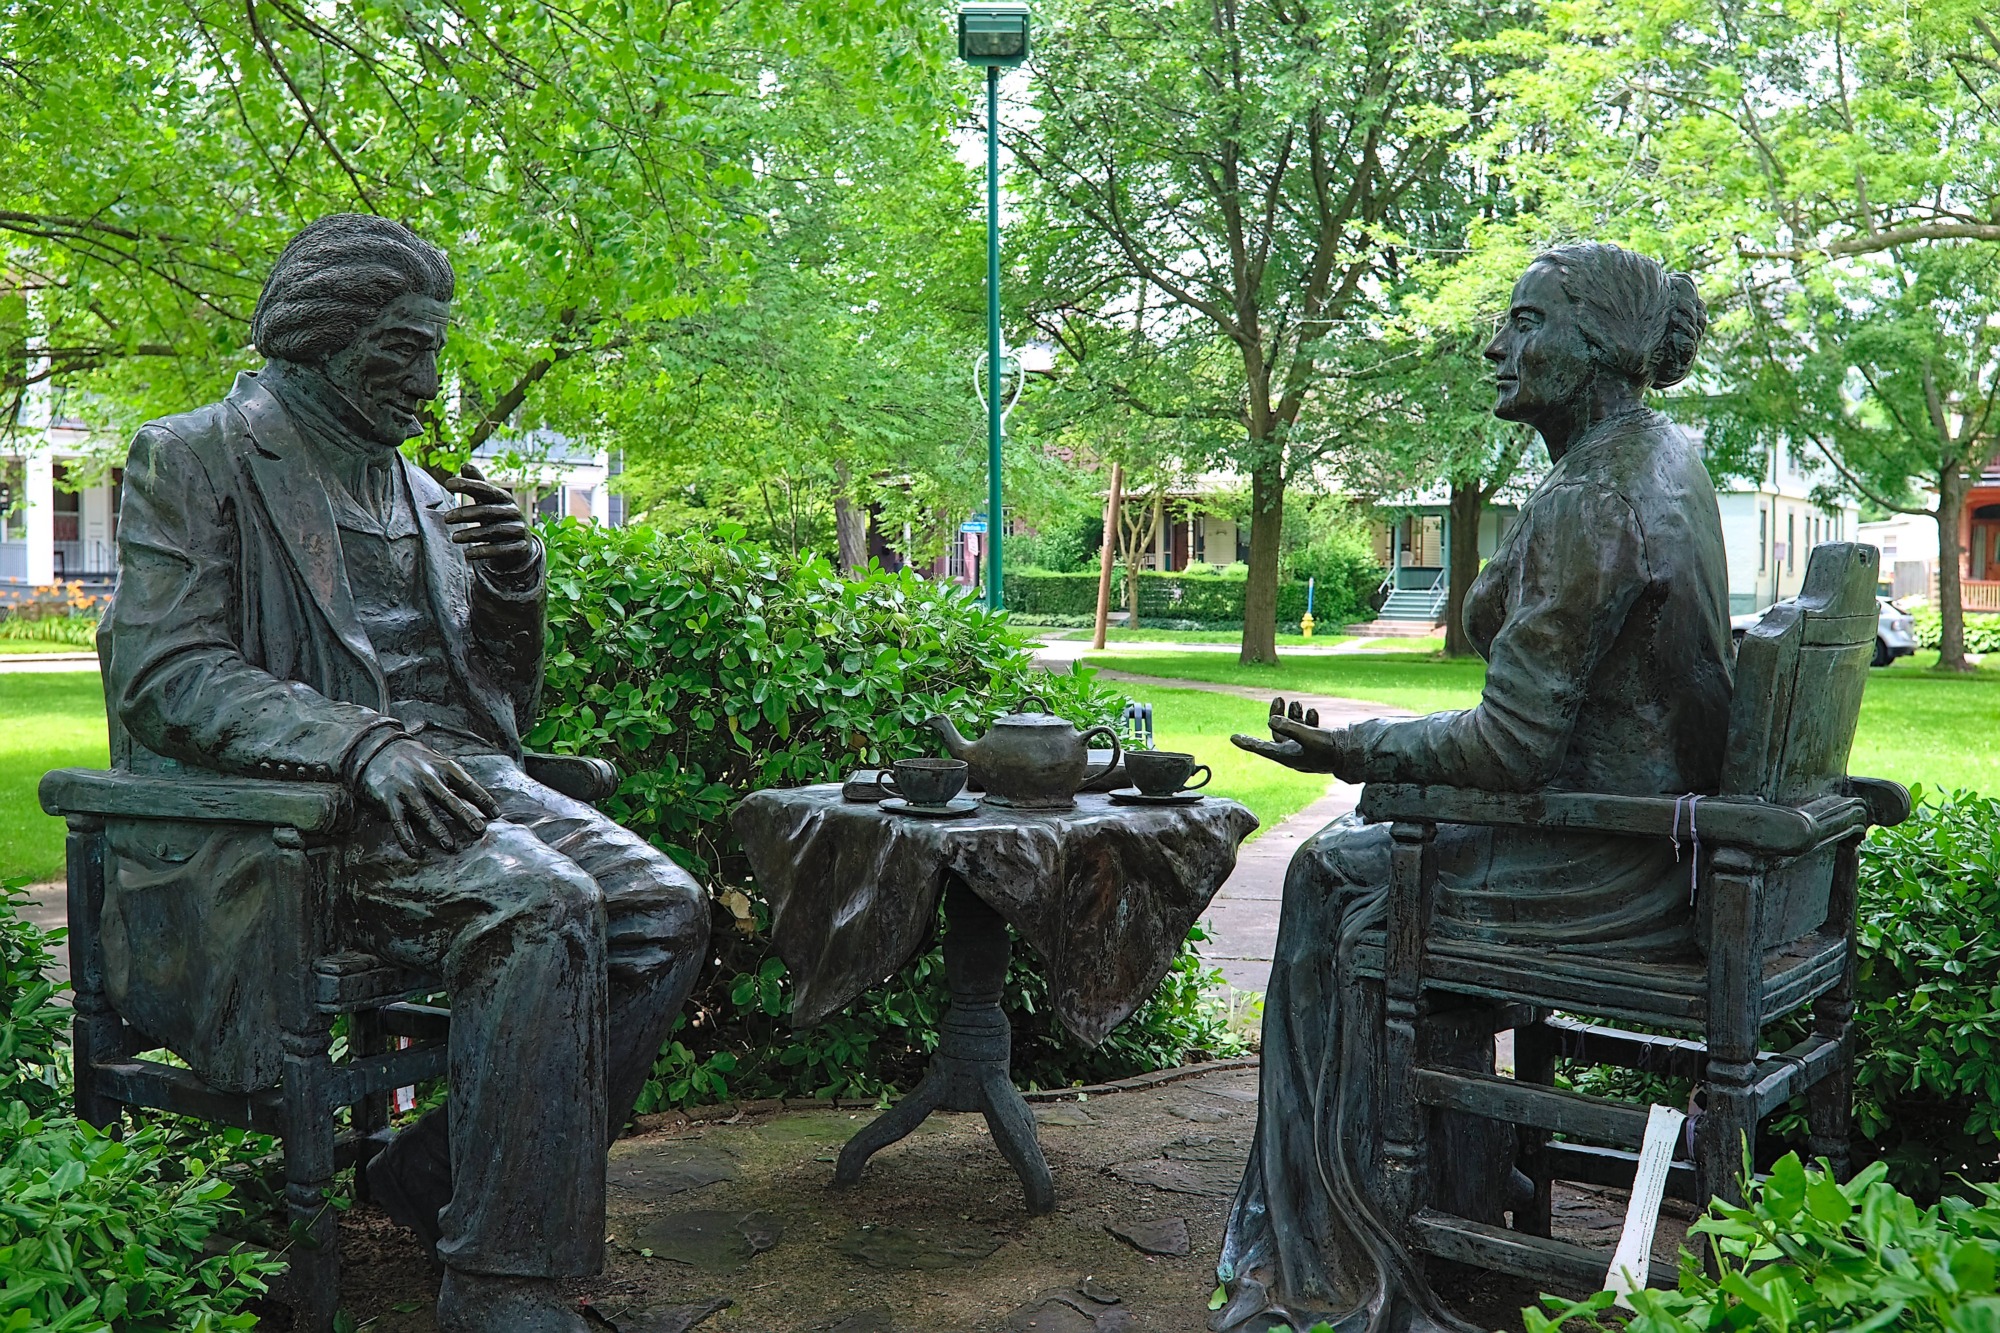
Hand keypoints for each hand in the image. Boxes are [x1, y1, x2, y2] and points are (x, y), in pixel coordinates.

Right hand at [359, 738, 499, 855]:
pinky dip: (407, 838)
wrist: (374, 749)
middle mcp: (424, 776)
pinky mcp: (387, 798)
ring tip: (450, 845)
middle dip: (464, 815)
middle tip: (479, 831)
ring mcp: (406, 788)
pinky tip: (416, 852)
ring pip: (424, 811)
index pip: (466, 783)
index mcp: (440, 766)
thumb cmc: (413, 758)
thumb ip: (454, 777)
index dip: (482, 798)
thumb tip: (478, 798)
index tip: (496, 813)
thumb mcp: (436, 760)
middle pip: (448, 799)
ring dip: (437, 829)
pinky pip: (399, 822)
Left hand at [442, 462, 535, 571]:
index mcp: (504, 498)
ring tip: (454, 538)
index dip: (467, 485)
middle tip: (446, 518)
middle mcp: (514, 512)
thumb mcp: (488, 503)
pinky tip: (468, 554)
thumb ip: (477, 485)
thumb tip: (465, 465)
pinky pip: (502, 549)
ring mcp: (519, 530)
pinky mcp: (521, 547)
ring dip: (472, 534)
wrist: (520, 548)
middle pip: (488, 511)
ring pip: (494, 531)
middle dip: (466, 514)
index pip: (485, 489)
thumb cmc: (498, 520)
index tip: (448, 483)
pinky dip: (484, 551)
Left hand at [1232, 697, 1359, 777]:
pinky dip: (1305, 720)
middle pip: (1277, 734)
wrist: (1354, 756)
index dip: (1248, 742)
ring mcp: (1305, 750)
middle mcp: (1294, 755)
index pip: (1263, 749)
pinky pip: (1305, 732)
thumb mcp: (1308, 737)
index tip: (1233, 738)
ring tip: (1296, 703)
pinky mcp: (1317, 745)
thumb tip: (1271, 720)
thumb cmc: (1330, 750)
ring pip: (1292, 731)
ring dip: (1292, 716)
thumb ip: (1290, 728)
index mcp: (1288, 757)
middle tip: (1278, 698)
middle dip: (1277, 716)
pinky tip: (1310, 712)